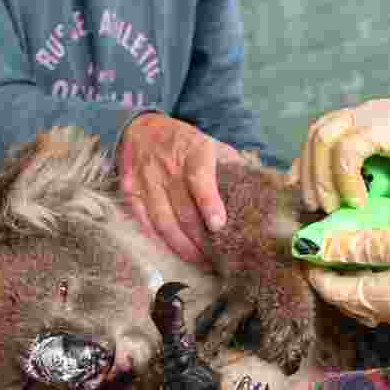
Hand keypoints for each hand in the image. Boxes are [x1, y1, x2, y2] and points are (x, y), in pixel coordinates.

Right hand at [117, 113, 242, 266]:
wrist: (141, 128)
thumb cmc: (183, 141)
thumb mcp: (209, 142)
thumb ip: (231, 162)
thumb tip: (257, 185)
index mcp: (193, 152)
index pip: (199, 179)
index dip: (209, 203)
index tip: (218, 225)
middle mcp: (168, 167)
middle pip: (184, 210)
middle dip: (201, 240)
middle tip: (218, 259)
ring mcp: (147, 181)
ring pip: (164, 222)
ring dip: (182, 246)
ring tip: (199, 262)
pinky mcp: (131, 193)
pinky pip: (145, 223)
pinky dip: (159, 241)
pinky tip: (175, 252)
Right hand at [297, 52, 389, 226]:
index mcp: (383, 123)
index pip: (348, 149)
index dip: (345, 180)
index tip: (359, 206)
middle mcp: (362, 113)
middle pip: (322, 137)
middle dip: (319, 177)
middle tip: (327, 209)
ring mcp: (353, 113)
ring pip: (315, 133)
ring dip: (309, 169)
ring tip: (314, 202)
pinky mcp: (349, 119)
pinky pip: (317, 133)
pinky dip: (307, 158)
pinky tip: (299, 181)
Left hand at [306, 226, 389, 335]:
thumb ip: (371, 245)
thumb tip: (326, 244)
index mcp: (385, 297)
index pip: (333, 288)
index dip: (314, 267)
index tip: (302, 243)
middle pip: (345, 296)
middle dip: (326, 272)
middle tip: (318, 242)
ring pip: (363, 296)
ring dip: (347, 275)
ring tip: (342, 245)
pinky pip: (382, 295)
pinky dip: (369, 277)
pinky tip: (375, 255)